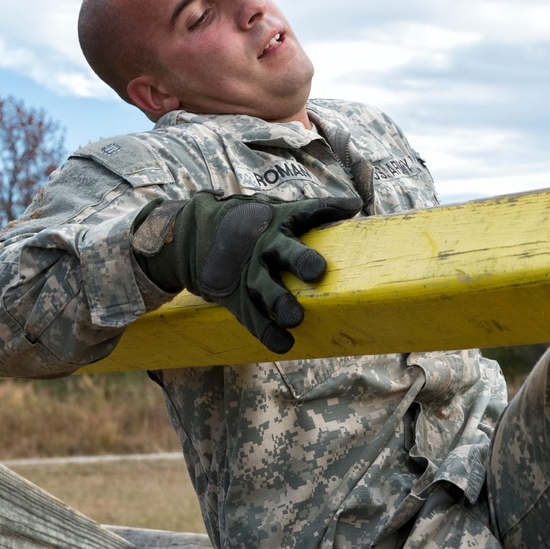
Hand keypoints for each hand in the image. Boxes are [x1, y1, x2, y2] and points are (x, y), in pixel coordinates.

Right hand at [132, 192, 361, 352]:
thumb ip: (316, 211)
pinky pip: (252, 317)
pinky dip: (267, 332)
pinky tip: (284, 344)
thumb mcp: (277, 212)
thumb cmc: (252, 225)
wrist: (195, 237)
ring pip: (264, 288)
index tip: (350, 205)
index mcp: (277, 221)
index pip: (305, 210)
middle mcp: (262, 246)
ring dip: (279, 303)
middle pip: (283, 252)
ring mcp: (247, 272)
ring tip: (295, 319)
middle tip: (317, 272)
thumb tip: (355, 203)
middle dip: (300, 260)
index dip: (327, 207)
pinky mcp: (235, 296)